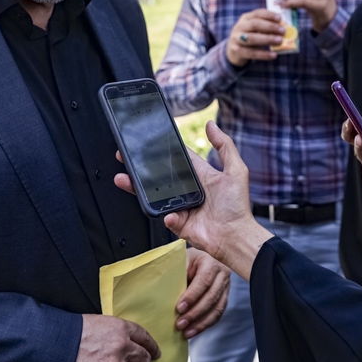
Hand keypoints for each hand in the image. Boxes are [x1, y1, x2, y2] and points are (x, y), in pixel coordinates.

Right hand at [67, 314, 160, 361]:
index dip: (152, 348)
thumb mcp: (97, 323)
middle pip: (145, 361)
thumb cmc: (70, 335)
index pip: (145, 338)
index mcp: (120, 329)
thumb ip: (115, 332)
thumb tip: (125, 343)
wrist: (51, 348)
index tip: (155, 354)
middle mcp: (122, 348)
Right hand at [117, 122, 270, 278]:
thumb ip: (225, 146)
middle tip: (126, 159)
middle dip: (142, 169)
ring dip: (138, 189)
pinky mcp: (178, 223)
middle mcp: (189, 190)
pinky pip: (165, 217)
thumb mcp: (236, 170)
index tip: (147, 142)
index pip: (179, 159)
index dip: (163, 150)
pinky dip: (166, 215)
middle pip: (161, 177)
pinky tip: (169, 214)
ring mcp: (182, 207)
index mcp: (201, 175)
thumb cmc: (238, 205)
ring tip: (124, 179)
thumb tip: (211, 125)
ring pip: (155, 196)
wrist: (235, 236)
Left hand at [177, 248, 229, 337]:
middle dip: (195, 313)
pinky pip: (218, 313)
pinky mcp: (225, 296)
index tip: (179, 308)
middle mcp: (222, 273)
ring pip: (217, 308)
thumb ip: (177, 271)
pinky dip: (206, 324)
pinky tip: (194, 331)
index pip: (204, 280)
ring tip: (186, 332)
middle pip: (211, 297)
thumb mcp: (182, 259)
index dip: (192, 296)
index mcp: (211, 260)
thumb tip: (163, 289)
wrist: (201, 257)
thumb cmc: (188, 259)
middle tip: (180, 324)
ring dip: (201, 323)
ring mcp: (226, 286)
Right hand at [226, 9, 285, 66]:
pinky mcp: (237, 51)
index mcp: (245, 18)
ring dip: (267, 39)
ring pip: (252, 38)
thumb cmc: (249, 37)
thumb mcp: (255, 30)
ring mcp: (236, 39)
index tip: (280, 18)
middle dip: (270, 27)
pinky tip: (274, 55)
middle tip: (283, 31)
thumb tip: (283, 28)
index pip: (257, 13)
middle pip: (254, 24)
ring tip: (280, 41)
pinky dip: (264, 54)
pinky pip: (252, 53)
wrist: (233, 52)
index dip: (269, 15)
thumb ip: (266, 27)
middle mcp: (239, 27)